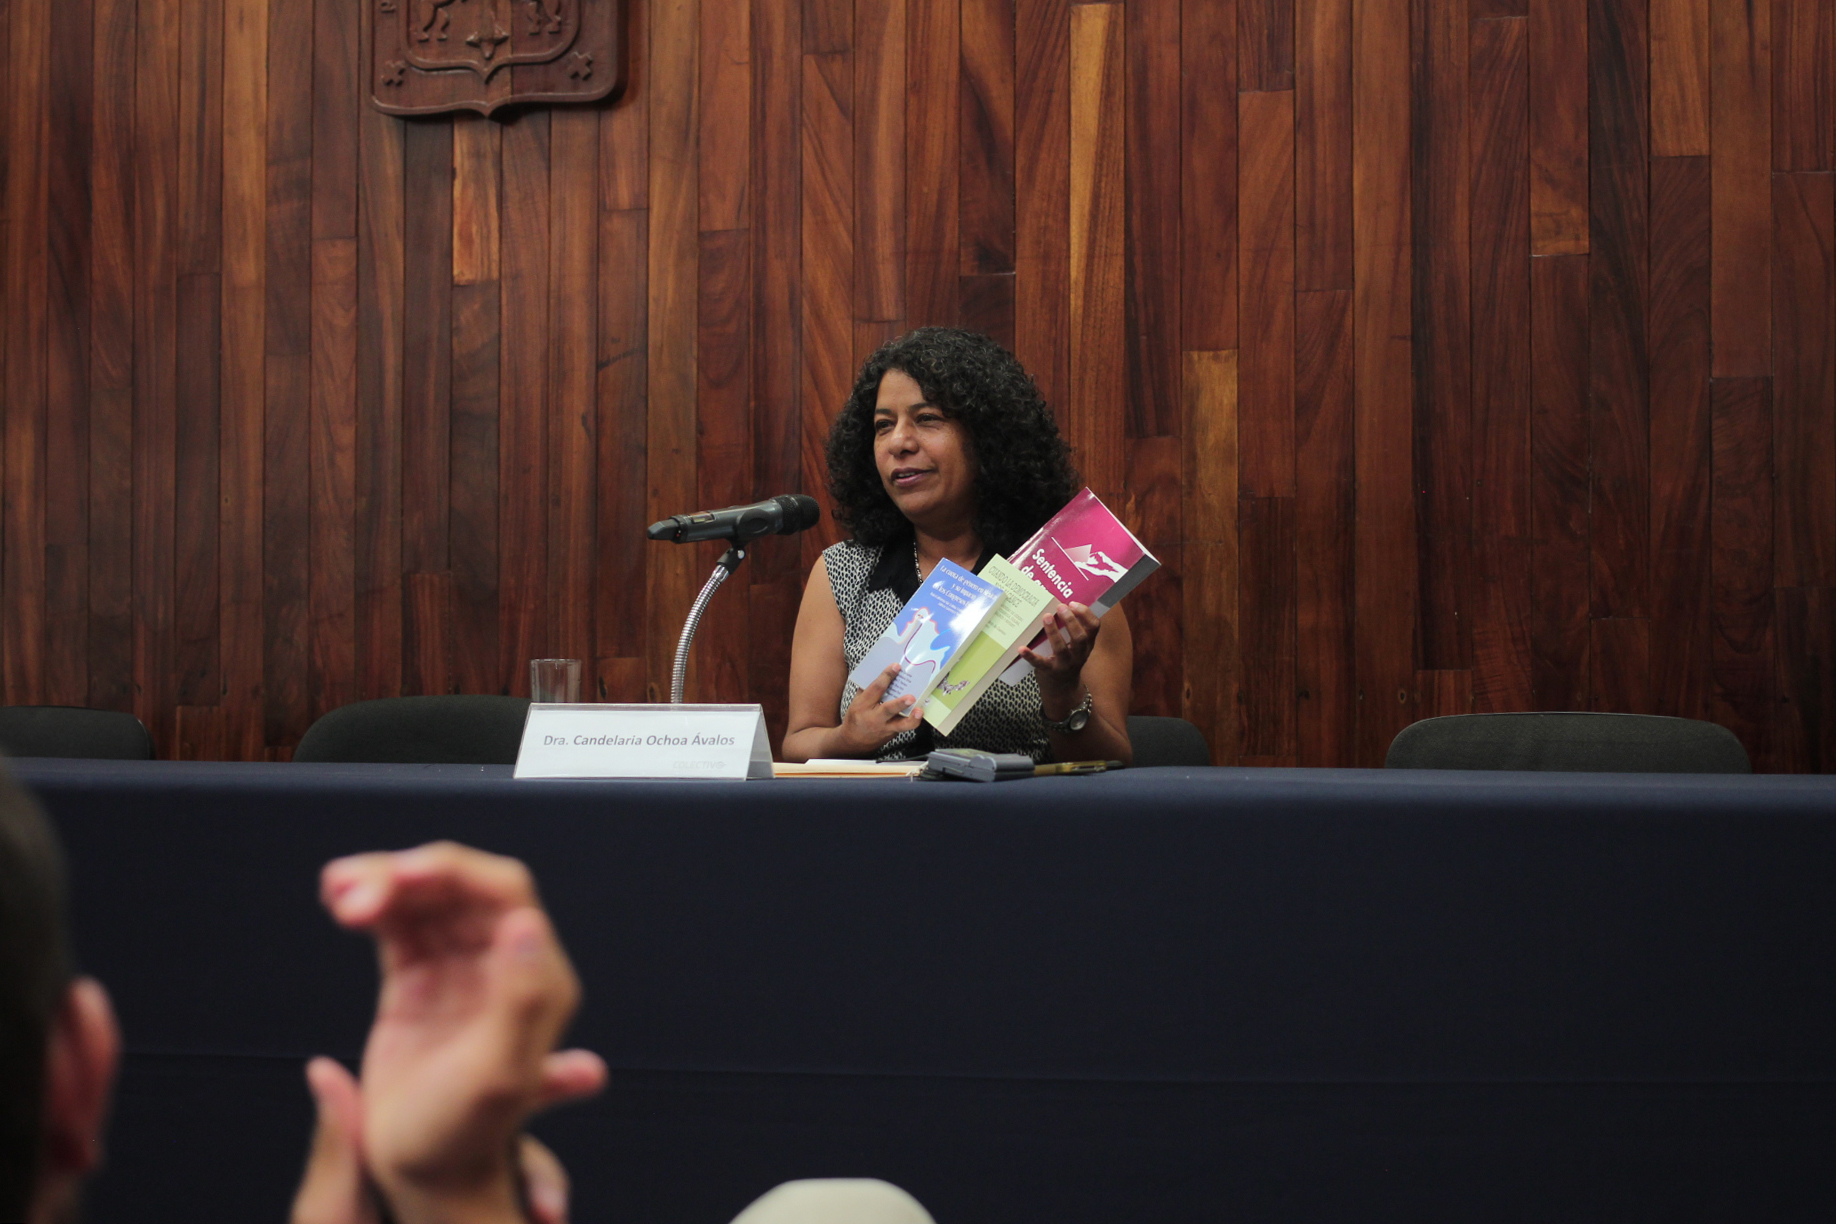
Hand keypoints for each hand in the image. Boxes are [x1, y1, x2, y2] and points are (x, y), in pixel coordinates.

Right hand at [313, 843, 607, 1223]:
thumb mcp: (500, 1075)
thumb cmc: (467, 1136)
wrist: (423, 1175)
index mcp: (536, 978)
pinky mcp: (418, 980)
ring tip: (340, 896)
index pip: (505, 894)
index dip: (456, 872)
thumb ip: (521, 998)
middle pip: (458, 888)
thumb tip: (526, 924)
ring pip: (425, 900)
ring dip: (381, 885)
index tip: (406, 873)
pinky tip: (341, 900)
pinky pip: (398, 924)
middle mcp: (502, 964)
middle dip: (407, 876)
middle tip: (358, 893)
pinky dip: (370, 904)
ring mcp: (458, 969)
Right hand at [836, 663, 925, 755]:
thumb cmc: (856, 716)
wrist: (854, 740)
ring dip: (912, 719)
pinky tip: (920, 712)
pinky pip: (905, 727)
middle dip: (900, 703)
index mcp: (863, 705)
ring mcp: (885, 728)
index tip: (896, 666)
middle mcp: (874, 717)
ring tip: (920, 711)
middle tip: (911, 697)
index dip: (886, 676)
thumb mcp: (857, 701)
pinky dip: (913, 720)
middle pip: (888, 709)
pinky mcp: (893, 733)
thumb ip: (868, 688)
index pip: (876, 689)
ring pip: (900, 725)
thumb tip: (884, 671)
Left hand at [1021, 602, 1100, 709]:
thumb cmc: (1068, 659)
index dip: (1086, 614)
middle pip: (1080, 637)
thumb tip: (1060, 602)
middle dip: (1071, 621)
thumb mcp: (1077, 646)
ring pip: (1061, 648)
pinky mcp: (1049, 672)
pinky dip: (1030, 655)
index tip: (1073, 603)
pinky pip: (1040, 663)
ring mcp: (1064, 665)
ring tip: (1045, 617)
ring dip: (1053, 632)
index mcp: (1087, 645)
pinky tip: (1021, 648)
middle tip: (1060, 607)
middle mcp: (1079, 655)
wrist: (1062, 688)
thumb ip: (1074, 629)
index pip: (1094, 627)